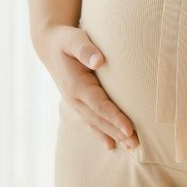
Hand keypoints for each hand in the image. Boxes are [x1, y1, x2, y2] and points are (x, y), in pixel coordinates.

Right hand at [34, 24, 138, 150]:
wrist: (50, 45)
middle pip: (99, 120)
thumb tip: (99, 61)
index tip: (129, 128)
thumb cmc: (67, 40)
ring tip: (130, 147)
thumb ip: (86, 49)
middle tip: (136, 144)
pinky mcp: (76, 104)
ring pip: (95, 124)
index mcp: (75, 85)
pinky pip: (89, 122)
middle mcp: (73, 98)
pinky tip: (111, 146)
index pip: (99, 105)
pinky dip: (100, 134)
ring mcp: (73, 103)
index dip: (114, 118)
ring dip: (112, 136)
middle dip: (117, 132)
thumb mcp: (74, 39)